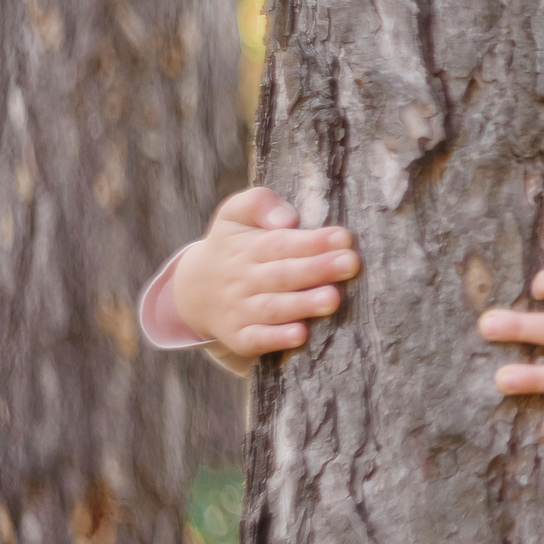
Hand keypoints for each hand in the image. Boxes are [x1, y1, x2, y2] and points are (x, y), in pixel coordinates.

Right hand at [172, 187, 360, 358]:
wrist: (193, 291)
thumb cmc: (232, 245)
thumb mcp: (234, 214)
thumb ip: (258, 204)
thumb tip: (288, 218)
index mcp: (248, 247)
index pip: (281, 243)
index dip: (312, 241)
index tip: (344, 238)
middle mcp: (244, 279)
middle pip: (283, 274)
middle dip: (317, 269)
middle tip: (351, 264)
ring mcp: (241, 310)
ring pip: (273, 308)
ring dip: (303, 305)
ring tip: (334, 299)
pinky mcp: (239, 337)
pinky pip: (256, 339)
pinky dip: (277, 339)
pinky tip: (301, 335)